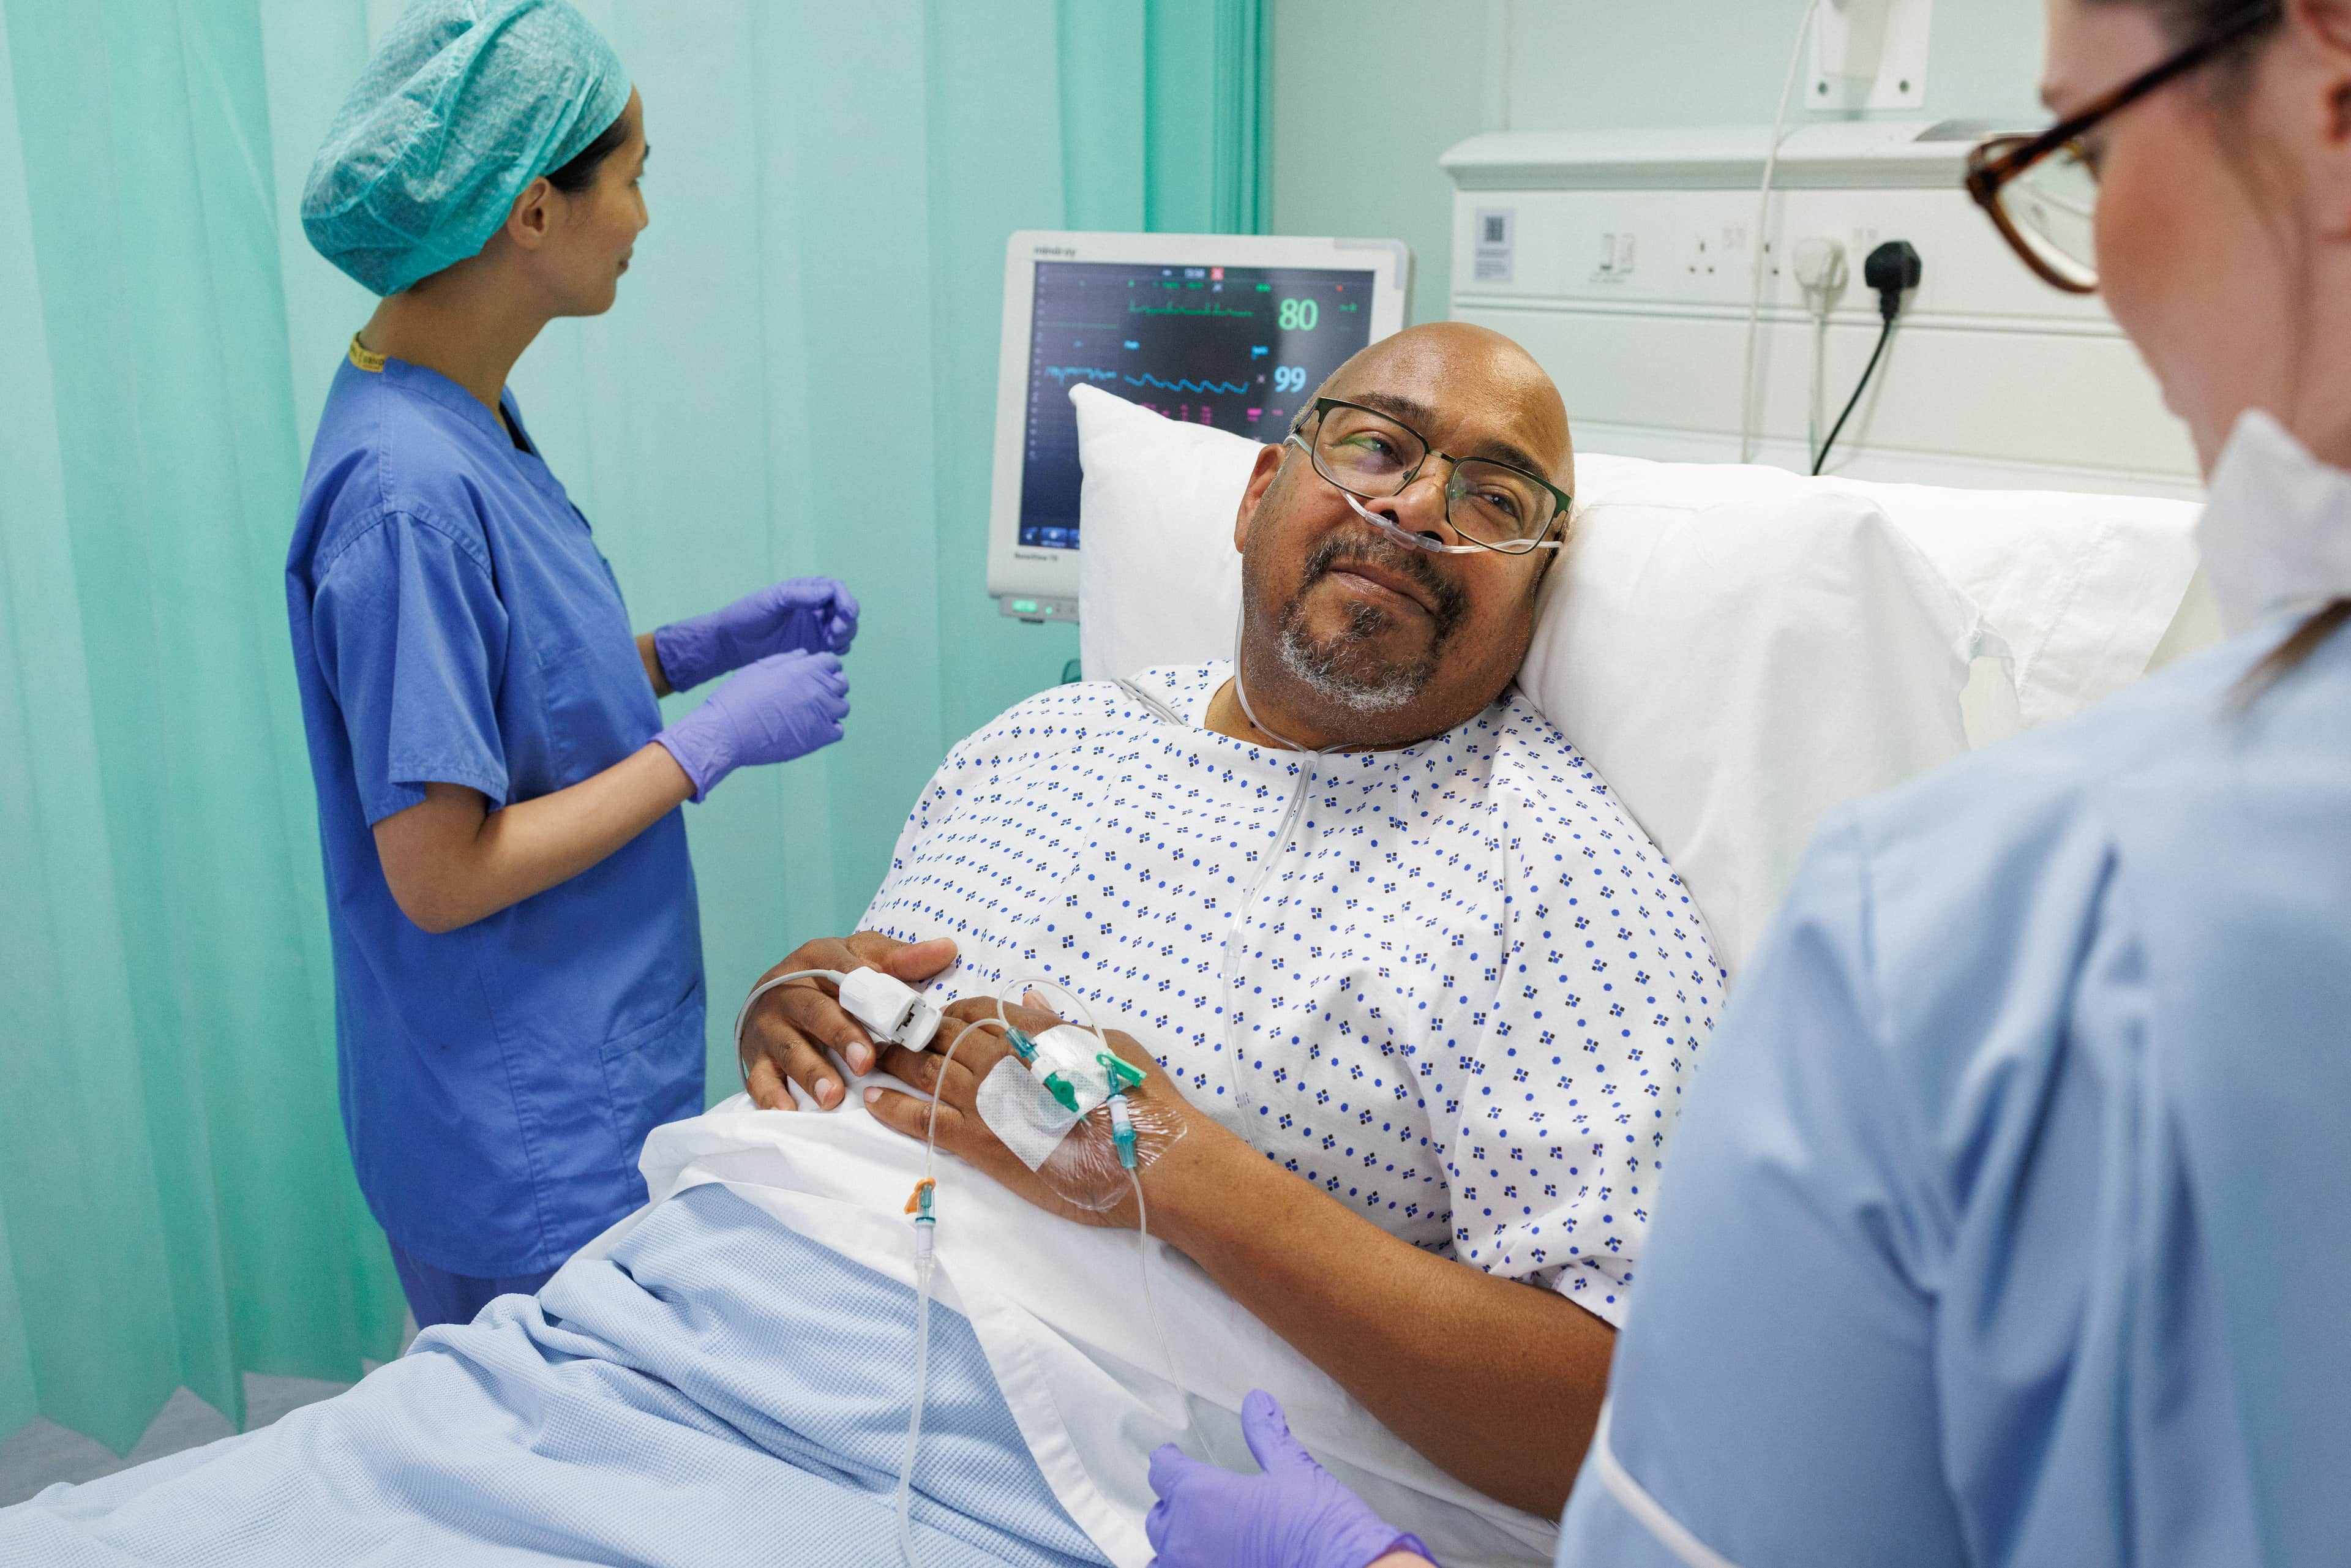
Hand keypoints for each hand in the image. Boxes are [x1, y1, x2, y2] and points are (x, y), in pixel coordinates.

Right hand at [652, 649, 846, 800]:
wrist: (728, 731)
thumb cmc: (738, 697)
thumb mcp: (758, 668)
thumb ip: (786, 659)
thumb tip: (805, 654)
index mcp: (804, 668)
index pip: (833, 662)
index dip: (824, 667)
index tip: (814, 676)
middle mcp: (818, 688)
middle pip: (841, 683)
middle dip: (831, 686)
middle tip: (813, 695)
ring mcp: (822, 713)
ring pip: (843, 706)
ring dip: (831, 708)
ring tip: (812, 712)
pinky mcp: (820, 737)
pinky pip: (838, 730)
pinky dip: (829, 729)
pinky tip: (812, 728)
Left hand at [653, 576, 857, 690]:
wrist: (732, 644)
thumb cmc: (747, 615)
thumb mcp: (771, 600)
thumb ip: (799, 595)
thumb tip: (827, 593)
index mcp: (806, 591)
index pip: (835, 589)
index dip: (845, 600)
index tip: (844, 614)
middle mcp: (815, 608)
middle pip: (846, 609)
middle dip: (847, 620)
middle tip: (835, 633)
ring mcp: (815, 628)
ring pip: (845, 628)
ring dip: (846, 634)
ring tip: (831, 642)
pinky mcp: (814, 647)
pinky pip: (837, 647)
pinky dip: (840, 648)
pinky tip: (829, 651)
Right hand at [738, 932, 957, 1108]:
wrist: (775, 991)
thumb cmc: (832, 977)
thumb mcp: (864, 957)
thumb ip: (903, 959)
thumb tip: (947, 950)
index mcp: (817, 959)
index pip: (841, 972)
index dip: (865, 994)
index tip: (890, 1018)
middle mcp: (787, 989)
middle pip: (813, 1011)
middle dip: (840, 1036)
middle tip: (866, 1063)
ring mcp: (768, 1025)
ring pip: (787, 1047)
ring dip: (810, 1072)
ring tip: (832, 1097)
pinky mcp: (754, 1056)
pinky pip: (757, 1077)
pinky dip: (770, 1096)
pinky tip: (787, 1113)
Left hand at [860, 994, 1215, 1229]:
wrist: (1145, 1161)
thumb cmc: (1138, 1101)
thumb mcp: (1107, 1045)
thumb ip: (1060, 1026)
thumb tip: (1027, 1002)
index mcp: (1032, 1031)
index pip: (977, 1009)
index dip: (955, 1010)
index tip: (942, 1015)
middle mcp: (1001, 1059)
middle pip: (943, 1035)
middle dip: (914, 1028)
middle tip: (889, 1026)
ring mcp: (986, 1102)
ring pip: (925, 1070)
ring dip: (896, 1058)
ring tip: (872, 1052)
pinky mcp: (980, 1144)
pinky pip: (923, 1119)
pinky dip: (894, 1107)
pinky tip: (873, 1099)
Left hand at [1146, 1391, 1434, 1567]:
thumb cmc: (1319, 1526)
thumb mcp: (1294, 1469)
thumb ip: (1267, 1435)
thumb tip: (1257, 1402)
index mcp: (1201, 1495)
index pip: (1163, 1470)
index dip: (1169, 1461)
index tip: (1172, 1457)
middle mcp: (1186, 1538)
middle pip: (1159, 1516)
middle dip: (1174, 1504)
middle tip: (1193, 1498)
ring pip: (1162, 1555)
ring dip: (1174, 1543)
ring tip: (1194, 1538)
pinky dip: (1184, 1566)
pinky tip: (1203, 1562)